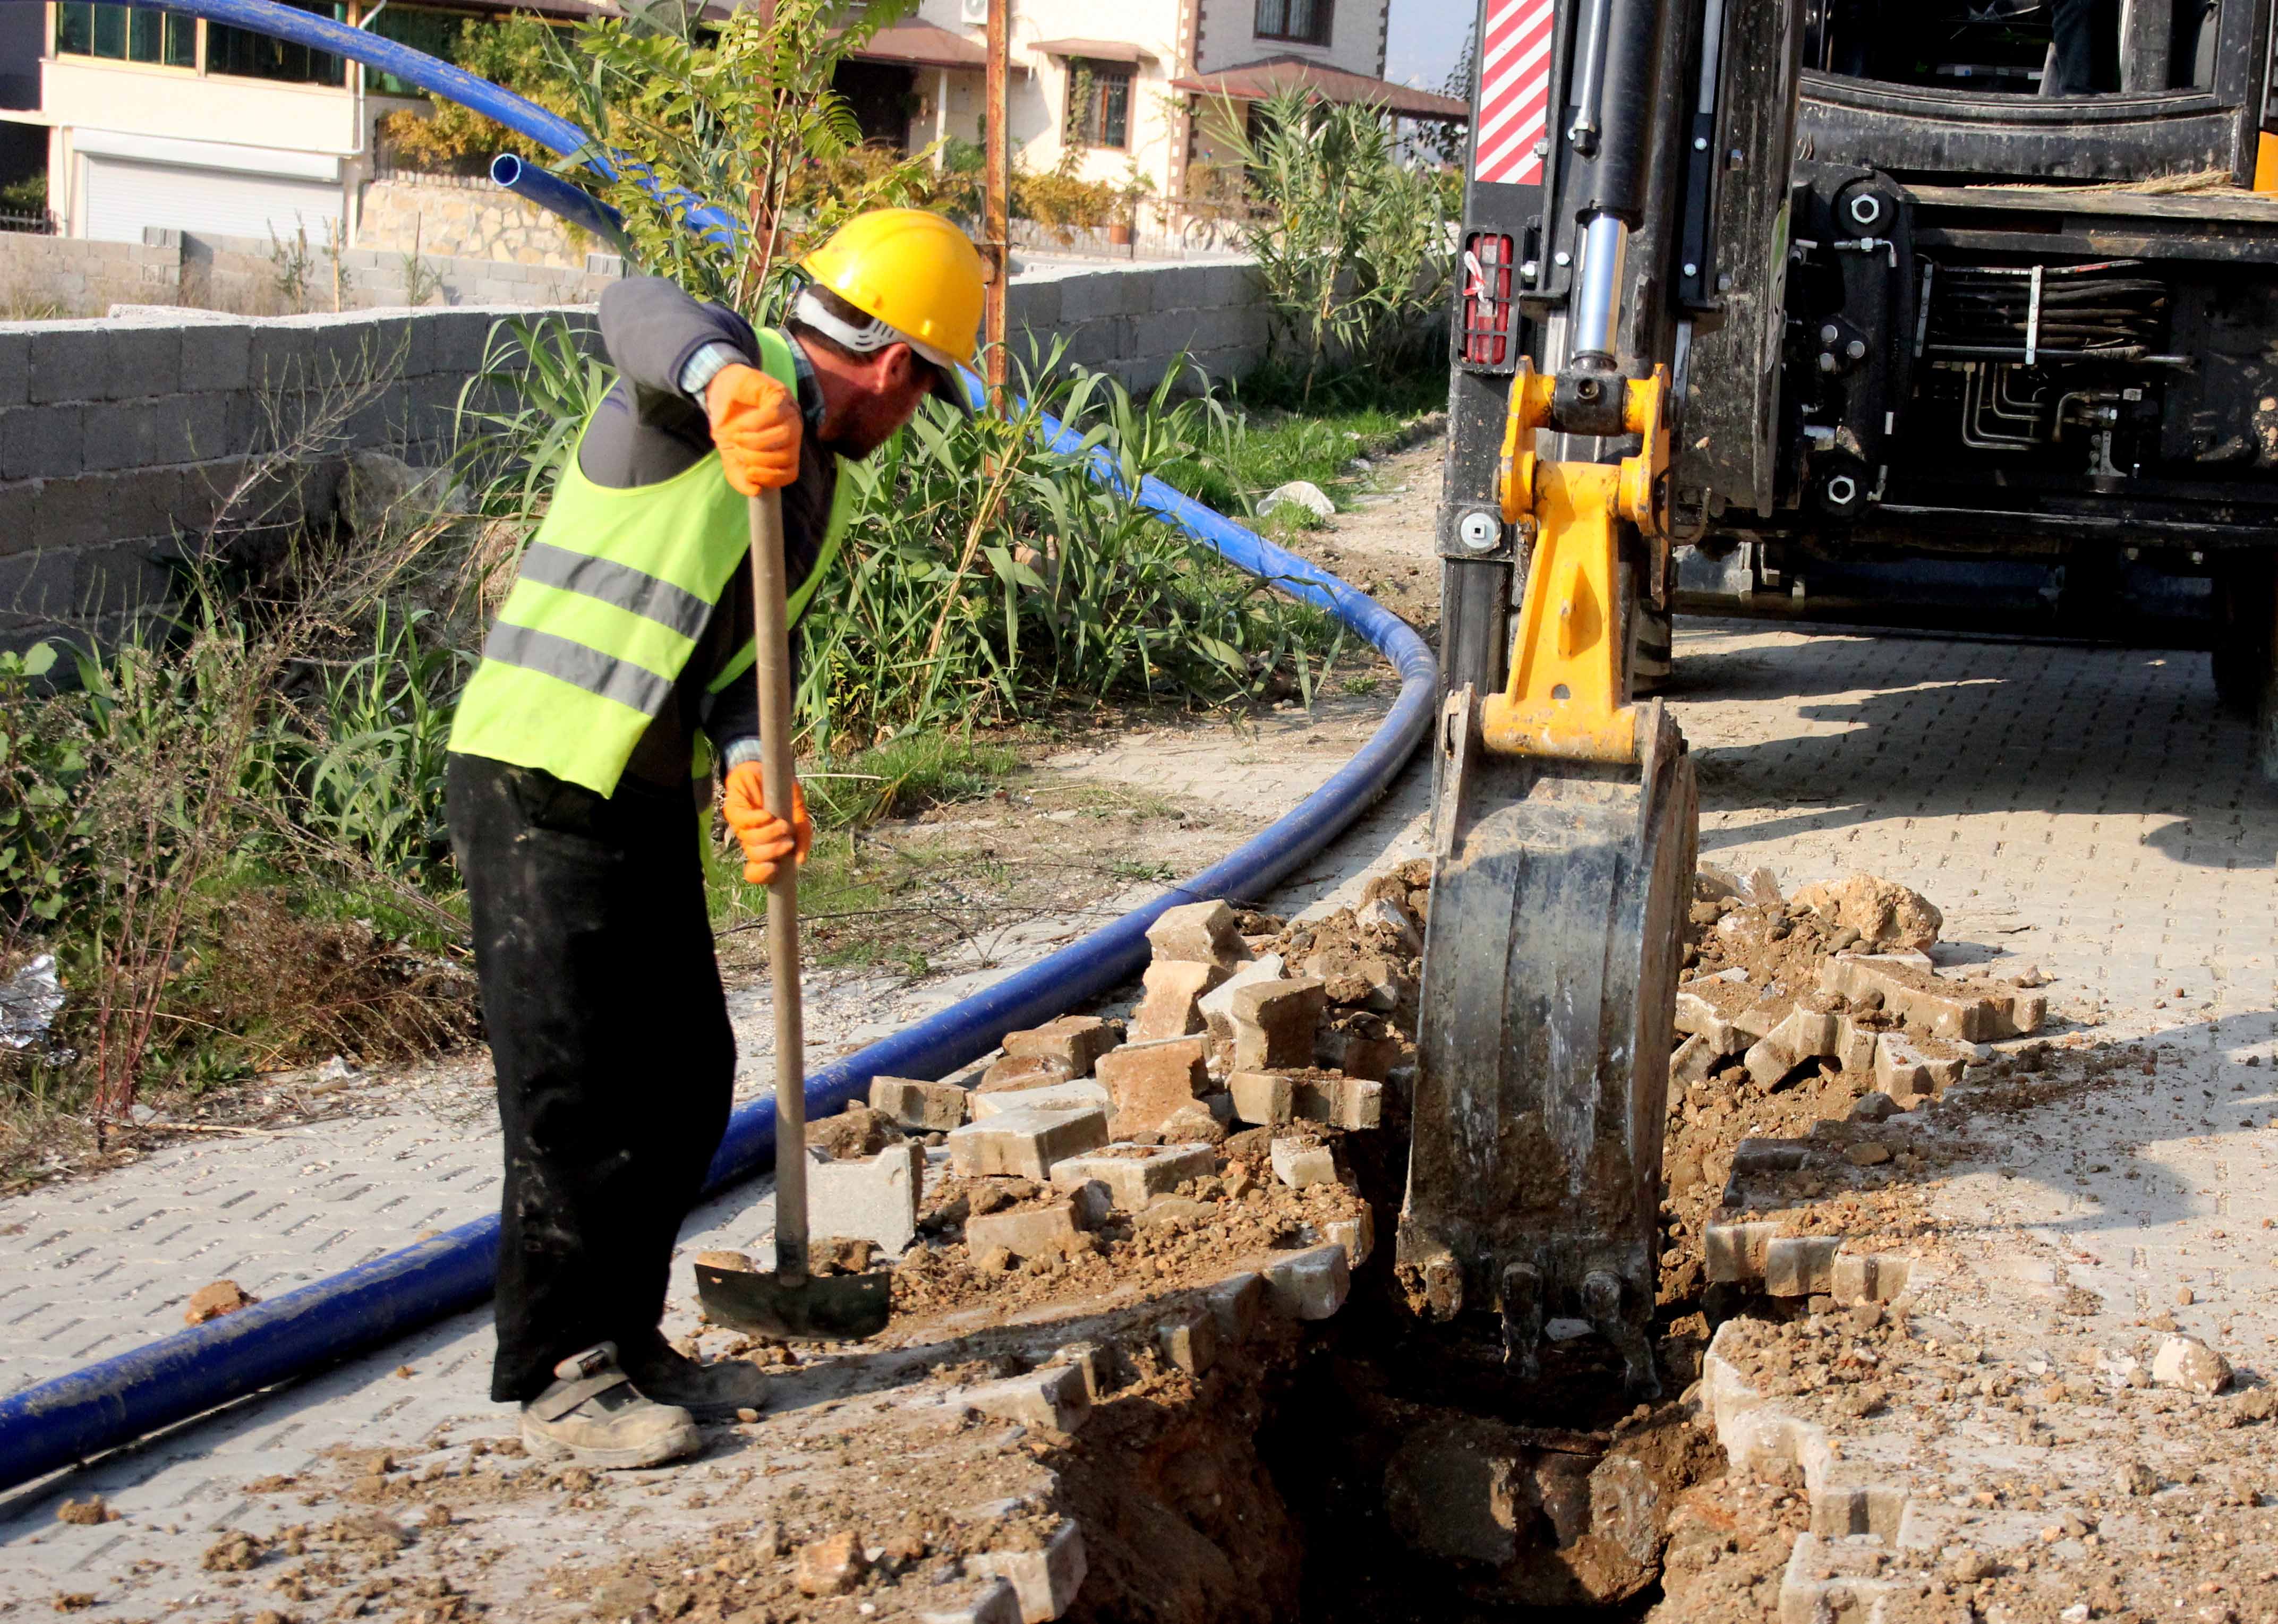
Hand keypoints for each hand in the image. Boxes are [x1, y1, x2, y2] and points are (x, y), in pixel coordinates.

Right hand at [704, 364, 800, 494]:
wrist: (720, 392)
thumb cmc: (730, 425)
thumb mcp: (731, 455)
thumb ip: (740, 476)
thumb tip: (755, 491)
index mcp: (784, 450)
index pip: (790, 473)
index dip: (771, 478)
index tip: (750, 472)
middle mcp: (792, 434)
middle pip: (787, 455)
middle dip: (758, 458)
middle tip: (738, 450)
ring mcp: (789, 413)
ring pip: (785, 435)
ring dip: (756, 441)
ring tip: (737, 437)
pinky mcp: (781, 395)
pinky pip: (775, 415)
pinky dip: (755, 424)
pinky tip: (741, 425)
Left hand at [721, 763, 810, 884]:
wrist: (766, 767)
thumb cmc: (782, 791)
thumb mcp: (798, 812)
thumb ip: (803, 834)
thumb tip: (800, 859)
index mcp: (765, 844)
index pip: (758, 870)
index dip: (764, 876)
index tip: (776, 870)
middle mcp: (751, 838)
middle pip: (755, 857)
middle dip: (773, 853)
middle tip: (787, 842)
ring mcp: (741, 825)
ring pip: (750, 841)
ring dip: (769, 836)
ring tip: (783, 825)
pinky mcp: (734, 809)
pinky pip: (743, 822)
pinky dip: (757, 821)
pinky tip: (768, 815)